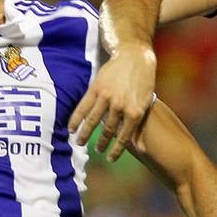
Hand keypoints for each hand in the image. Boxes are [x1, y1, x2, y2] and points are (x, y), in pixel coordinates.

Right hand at [69, 46, 156, 160]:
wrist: (134, 56)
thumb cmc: (143, 80)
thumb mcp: (146, 103)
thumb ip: (140, 124)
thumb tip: (140, 147)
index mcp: (135, 112)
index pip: (124, 138)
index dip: (116, 151)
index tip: (110, 159)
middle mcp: (120, 106)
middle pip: (107, 131)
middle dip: (101, 143)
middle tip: (97, 151)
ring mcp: (107, 97)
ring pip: (93, 121)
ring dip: (85, 134)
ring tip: (80, 143)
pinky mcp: (96, 88)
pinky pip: (83, 107)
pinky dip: (76, 119)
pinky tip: (71, 128)